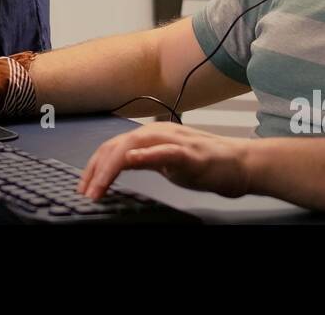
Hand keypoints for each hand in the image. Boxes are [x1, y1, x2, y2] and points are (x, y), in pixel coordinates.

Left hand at [77, 122, 251, 199]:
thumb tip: (119, 166)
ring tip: (99, 186)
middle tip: (86, 191)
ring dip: (112, 166)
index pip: (114, 146)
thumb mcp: (166, 162)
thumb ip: (143, 160)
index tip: (84, 186)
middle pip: (117, 145)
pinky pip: (165, 151)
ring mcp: (174, 141)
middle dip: (96, 169)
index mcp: (151, 135)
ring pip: (134, 145)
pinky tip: (131, 160)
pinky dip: (146, 154)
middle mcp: (159, 132)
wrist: (240, 164)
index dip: (94, 165)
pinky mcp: (191, 153)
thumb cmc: (205, 164)